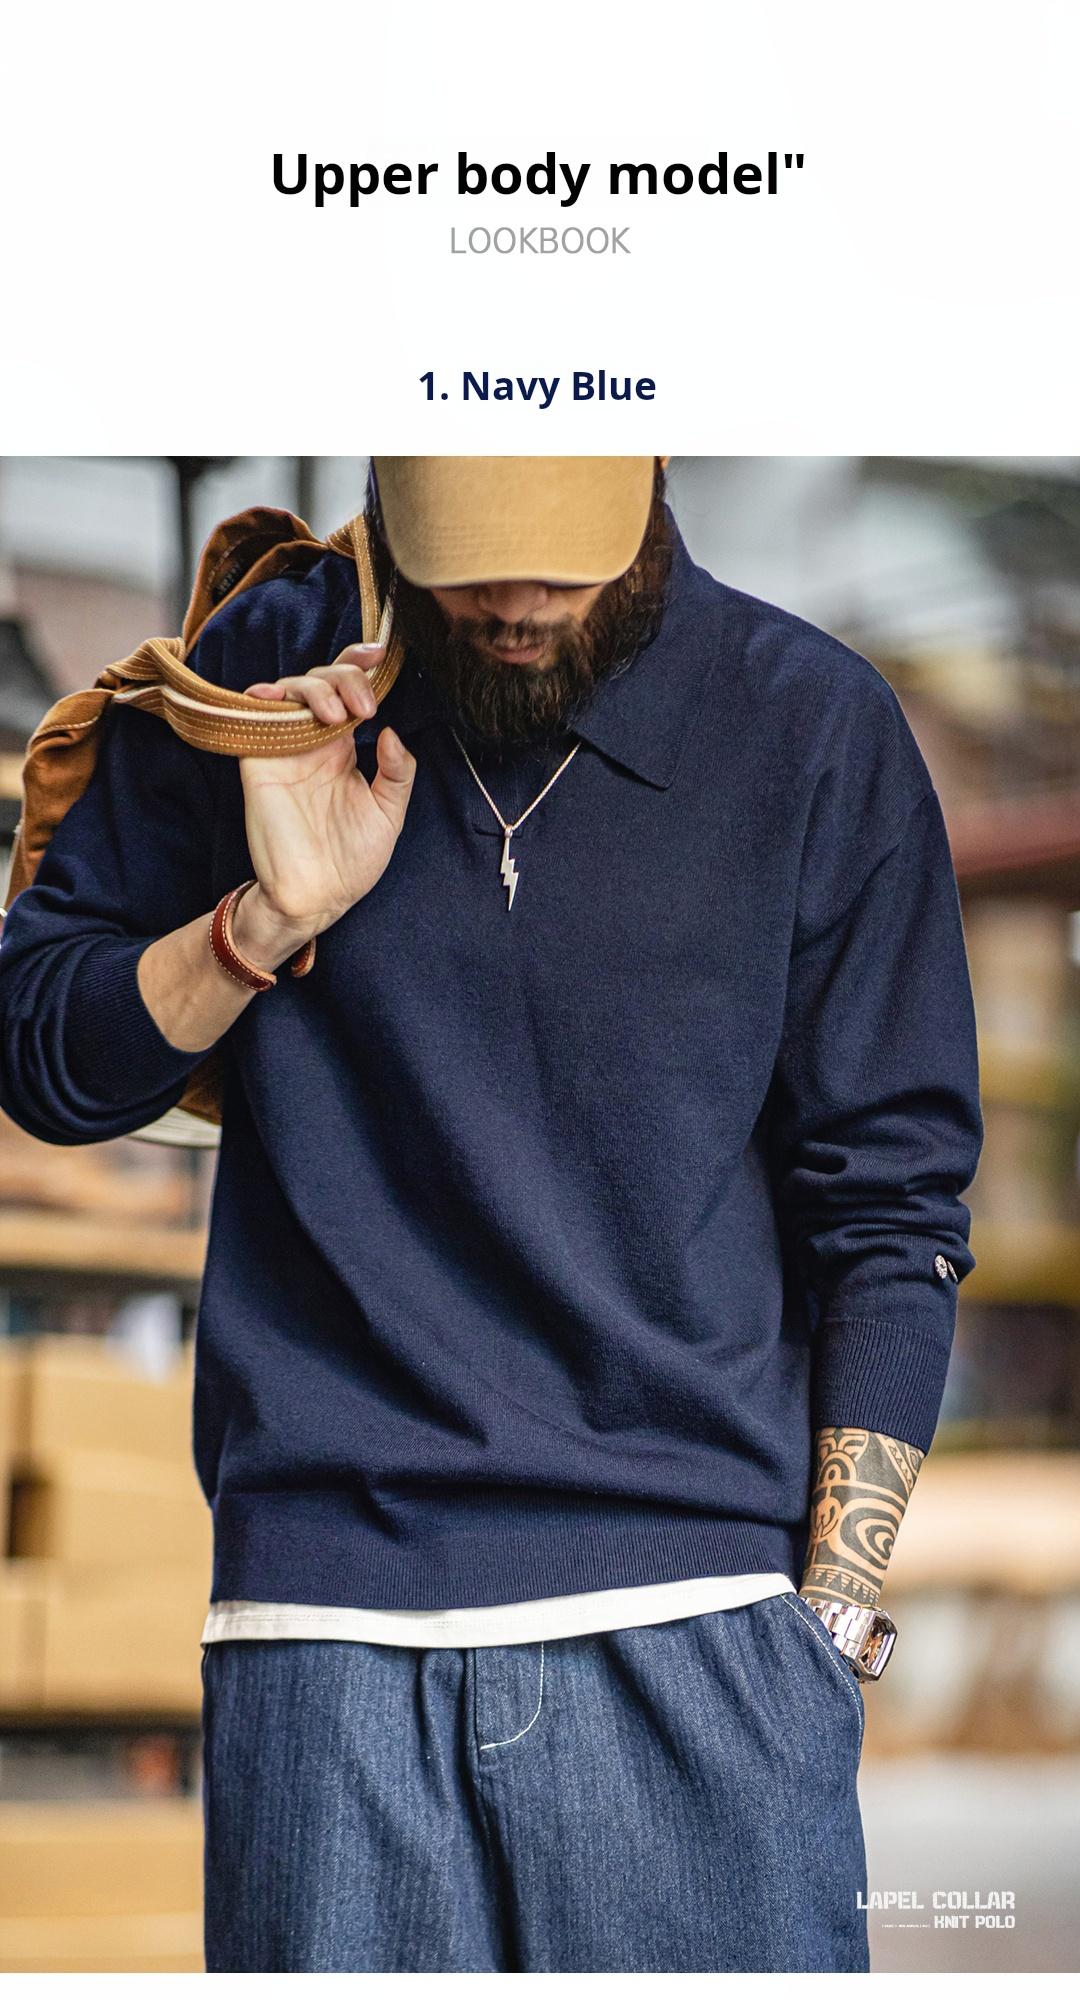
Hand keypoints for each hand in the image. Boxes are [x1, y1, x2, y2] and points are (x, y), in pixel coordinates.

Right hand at [236, 644, 416, 949]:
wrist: (318, 898)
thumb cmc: (352, 862)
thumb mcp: (389, 813)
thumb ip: (397, 772)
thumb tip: (390, 731)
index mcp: (343, 750)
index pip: (348, 693)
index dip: (359, 666)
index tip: (380, 657)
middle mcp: (313, 743)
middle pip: (322, 681)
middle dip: (346, 678)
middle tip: (364, 708)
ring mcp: (285, 750)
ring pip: (290, 689)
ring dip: (316, 687)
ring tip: (340, 715)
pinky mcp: (260, 762)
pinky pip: (253, 716)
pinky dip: (263, 697)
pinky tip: (280, 697)